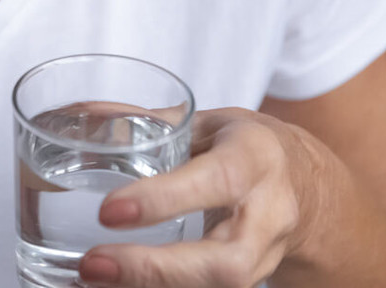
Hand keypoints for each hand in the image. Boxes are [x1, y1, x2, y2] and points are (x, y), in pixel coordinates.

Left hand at [79, 108, 322, 286]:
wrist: (306, 186)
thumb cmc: (244, 147)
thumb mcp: (207, 122)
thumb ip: (146, 123)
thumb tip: (79, 114)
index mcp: (255, 158)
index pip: (216, 181)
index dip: (163, 200)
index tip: (107, 212)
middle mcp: (269, 214)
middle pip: (224, 262)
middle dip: (156, 269)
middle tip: (93, 264)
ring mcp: (266, 256)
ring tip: (92, 278)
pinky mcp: (254, 281)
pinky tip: (116, 286)